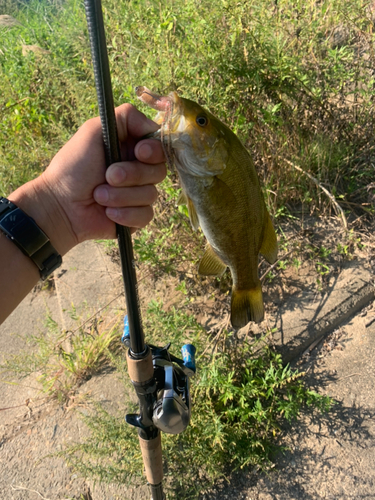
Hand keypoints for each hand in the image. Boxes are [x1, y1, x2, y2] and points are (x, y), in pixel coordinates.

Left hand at [11, 104, 165, 254]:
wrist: (60, 206)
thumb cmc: (73, 167)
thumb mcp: (93, 131)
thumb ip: (125, 117)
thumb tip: (153, 125)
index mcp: (131, 148)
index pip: (160, 146)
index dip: (154, 151)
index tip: (138, 152)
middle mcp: (138, 170)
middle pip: (159, 171)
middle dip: (132, 174)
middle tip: (108, 175)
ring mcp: (138, 195)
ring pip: (151, 195)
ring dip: (121, 196)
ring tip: (98, 195)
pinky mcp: (136, 217)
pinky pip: (145, 215)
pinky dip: (125, 214)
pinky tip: (107, 212)